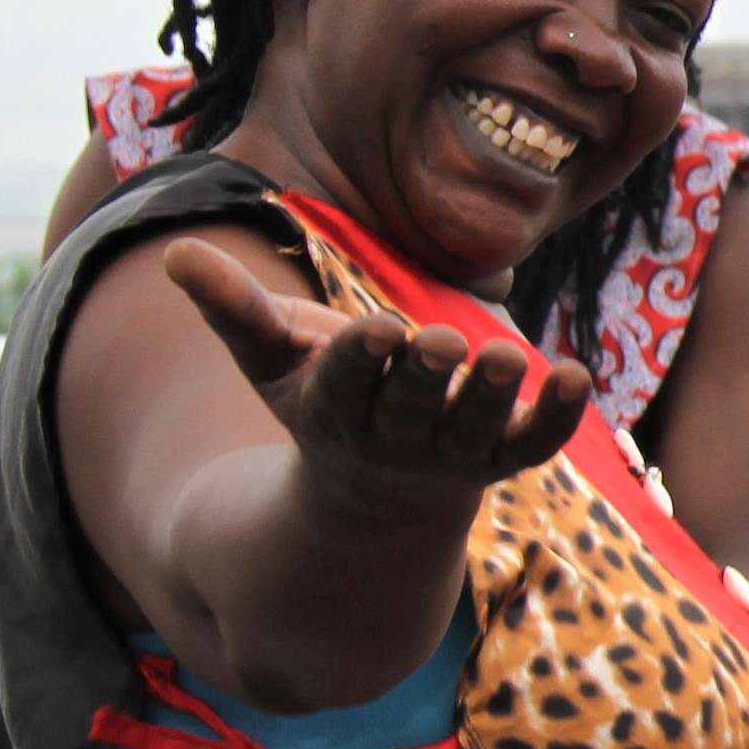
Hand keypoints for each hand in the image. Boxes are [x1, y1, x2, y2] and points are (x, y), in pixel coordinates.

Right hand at [167, 239, 588, 495]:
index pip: (347, 385)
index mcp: (334, 411)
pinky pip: (532, 442)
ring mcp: (452, 453)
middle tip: (443, 341)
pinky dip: (555, 415)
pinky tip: (574, 374)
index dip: (361, 361)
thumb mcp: (272, 361)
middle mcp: (395, 437)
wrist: (380, 497)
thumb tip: (173, 251)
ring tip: (512, 357)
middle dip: (426, 377)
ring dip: (493, 397)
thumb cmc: (325, 401)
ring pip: (473, 430)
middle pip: (412, 408)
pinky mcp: (502, 458)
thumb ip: (234, 309)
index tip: (376, 331)